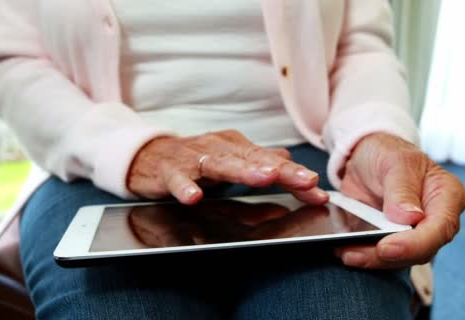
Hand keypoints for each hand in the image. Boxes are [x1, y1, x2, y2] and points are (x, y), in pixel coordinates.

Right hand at [127, 130, 328, 204]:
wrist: (148, 155)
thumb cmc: (192, 159)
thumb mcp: (228, 159)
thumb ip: (256, 160)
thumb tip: (287, 156)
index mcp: (235, 147)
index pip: (269, 161)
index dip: (294, 175)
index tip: (316, 190)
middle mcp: (218, 147)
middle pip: (251, 159)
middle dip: (279, 170)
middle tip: (303, 180)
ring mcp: (193, 158)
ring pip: (219, 163)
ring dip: (241, 170)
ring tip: (262, 179)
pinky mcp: (169, 169)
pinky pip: (177, 178)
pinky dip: (185, 187)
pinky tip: (193, 198)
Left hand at [336, 133, 464, 268]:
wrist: (367, 156)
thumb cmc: (388, 152)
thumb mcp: (396, 161)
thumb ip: (402, 188)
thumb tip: (411, 218)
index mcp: (447, 196)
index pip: (440, 228)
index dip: (415, 244)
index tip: (386, 247)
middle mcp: (436, 219)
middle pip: (421, 250)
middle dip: (388, 257)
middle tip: (356, 254)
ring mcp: (415, 233)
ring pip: (400, 258)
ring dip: (372, 260)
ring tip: (346, 254)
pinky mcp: (393, 240)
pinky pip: (382, 255)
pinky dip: (363, 255)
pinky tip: (343, 251)